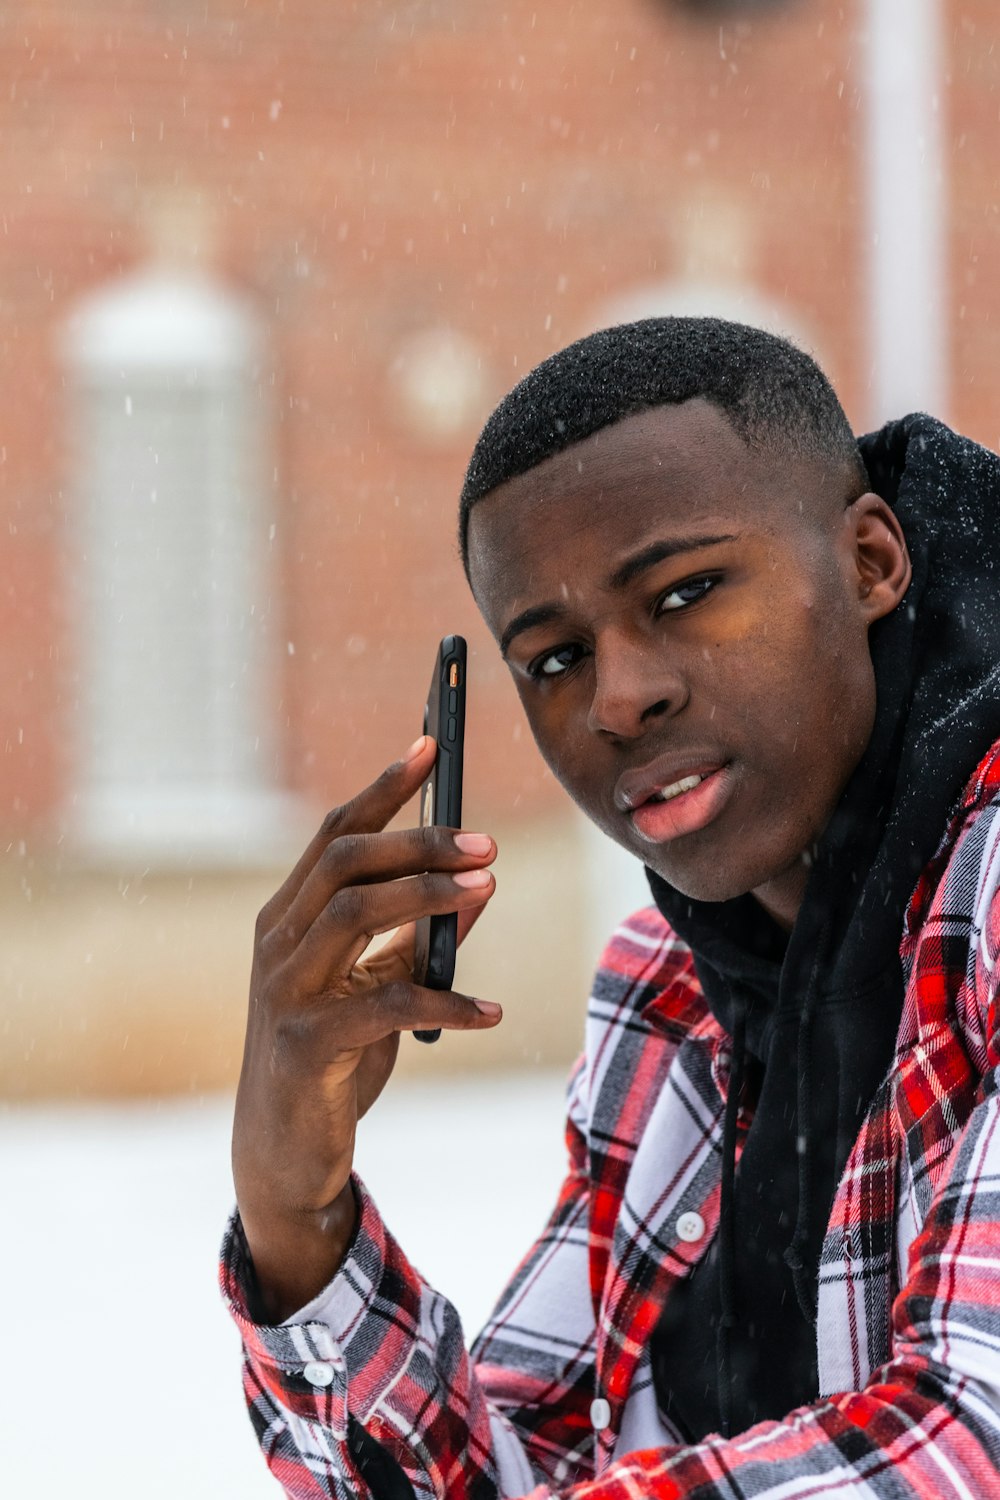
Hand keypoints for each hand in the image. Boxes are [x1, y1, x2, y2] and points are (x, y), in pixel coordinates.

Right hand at [231, 735, 499, 1321]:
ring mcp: (284, 989)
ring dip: (428, 895)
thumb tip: (484, 882)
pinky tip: (491, 1010)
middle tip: (488, 842)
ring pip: (354, 913)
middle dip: (419, 839)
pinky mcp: (305, 1043)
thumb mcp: (384, 985)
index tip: (432, 744)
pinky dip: (445, 1001)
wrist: (284, 1152)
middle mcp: (278, 940)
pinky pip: (384, 1006)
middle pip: (345, 860)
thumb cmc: (334, 1056)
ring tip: (488, 888)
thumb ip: (421, 935)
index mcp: (291, 916)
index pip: (335, 832)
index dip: (384, 786)